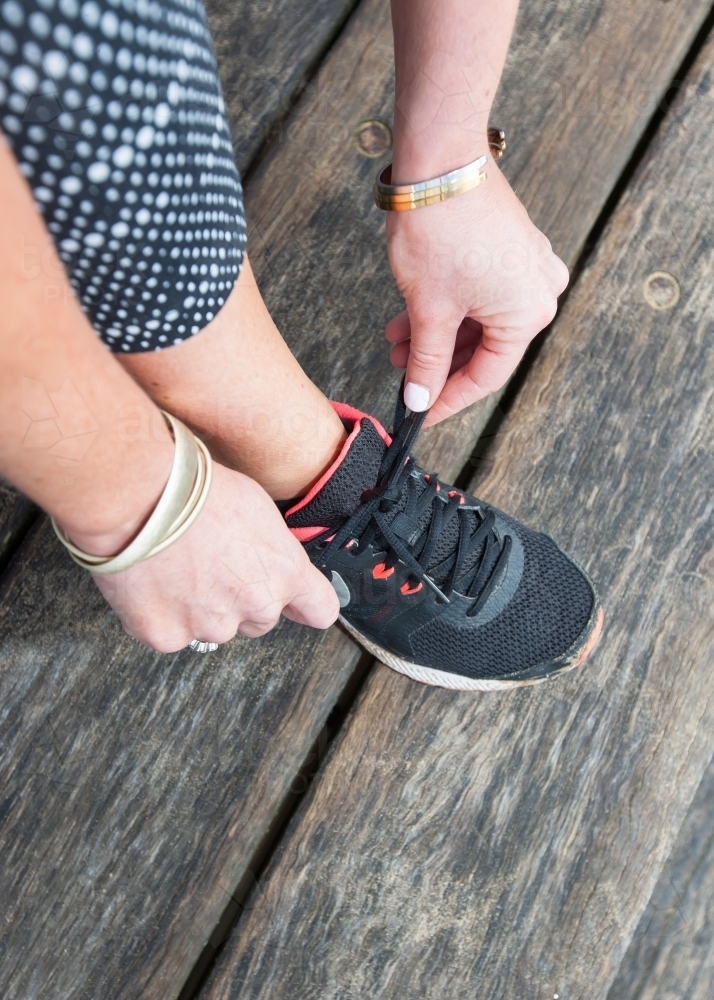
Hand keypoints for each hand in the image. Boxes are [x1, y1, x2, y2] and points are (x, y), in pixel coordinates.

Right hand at [88, 463, 338, 651]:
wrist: (138, 498)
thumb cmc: (196, 491)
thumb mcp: (257, 508)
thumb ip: (272, 549)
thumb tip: (271, 561)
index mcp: (285, 574)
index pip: (319, 609)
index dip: (306, 606)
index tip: (298, 605)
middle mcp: (255, 607)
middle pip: (259, 619)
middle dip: (241, 600)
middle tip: (212, 565)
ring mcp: (211, 626)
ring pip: (214, 628)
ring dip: (200, 608)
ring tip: (177, 566)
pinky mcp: (168, 636)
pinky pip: (171, 633)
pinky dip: (161, 615)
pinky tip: (152, 581)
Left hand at [385, 160, 569, 424]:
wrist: (440, 161)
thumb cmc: (439, 231)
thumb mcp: (429, 309)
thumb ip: (427, 362)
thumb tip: (419, 400)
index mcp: (530, 314)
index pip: (486, 375)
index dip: (447, 398)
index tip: (419, 414)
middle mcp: (540, 292)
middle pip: (484, 348)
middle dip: (437, 362)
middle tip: (401, 374)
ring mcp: (528, 266)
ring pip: (478, 321)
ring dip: (437, 335)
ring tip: (397, 343)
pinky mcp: (512, 247)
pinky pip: (481, 294)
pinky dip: (448, 309)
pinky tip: (409, 317)